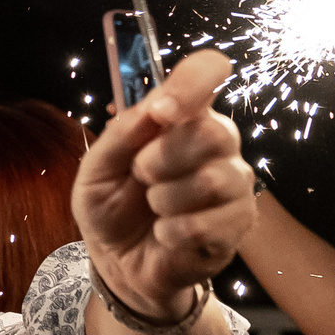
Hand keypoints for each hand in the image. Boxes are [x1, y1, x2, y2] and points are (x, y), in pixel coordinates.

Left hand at [73, 49, 253, 318]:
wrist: (119, 262)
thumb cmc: (110, 207)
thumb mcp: (96, 169)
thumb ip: (121, 135)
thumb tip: (155, 107)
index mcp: (180, 116)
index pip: (208, 71)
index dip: (192, 83)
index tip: (163, 111)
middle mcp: (216, 142)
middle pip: (214, 132)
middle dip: (162, 159)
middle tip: (140, 175)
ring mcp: (234, 182)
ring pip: (215, 180)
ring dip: (166, 199)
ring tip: (153, 208)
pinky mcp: (239, 223)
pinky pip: (210, 222)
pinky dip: (173, 231)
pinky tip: (165, 233)